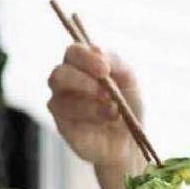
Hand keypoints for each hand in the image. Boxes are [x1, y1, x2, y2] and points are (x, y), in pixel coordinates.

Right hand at [46, 44, 144, 169]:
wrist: (130, 139)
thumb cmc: (127, 105)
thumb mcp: (128, 80)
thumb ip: (115, 62)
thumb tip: (96, 49)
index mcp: (81, 65)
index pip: (73, 52)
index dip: (85, 58)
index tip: (104, 69)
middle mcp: (66, 82)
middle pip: (58, 73)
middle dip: (82, 80)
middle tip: (105, 90)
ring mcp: (61, 103)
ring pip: (62, 97)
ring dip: (91, 102)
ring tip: (113, 108)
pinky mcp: (61, 124)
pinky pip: (67, 116)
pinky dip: (90, 114)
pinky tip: (108, 117)